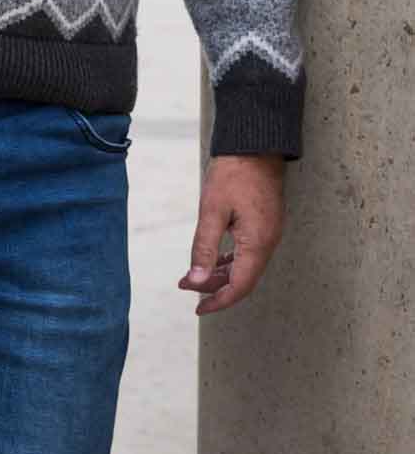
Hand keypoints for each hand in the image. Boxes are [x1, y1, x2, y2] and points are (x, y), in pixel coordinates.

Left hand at [179, 155, 285, 314]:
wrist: (256, 143)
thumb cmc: (234, 173)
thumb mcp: (212, 210)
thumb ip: (204, 247)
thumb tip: (196, 282)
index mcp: (258, 243)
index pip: (240, 286)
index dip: (219, 301)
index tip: (199, 309)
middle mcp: (267, 242)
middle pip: (243, 278)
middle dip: (214, 287)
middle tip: (185, 287)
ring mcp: (268, 232)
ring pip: (245, 265)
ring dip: (220, 273)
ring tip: (193, 275)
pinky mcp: (264, 223)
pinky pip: (248, 251)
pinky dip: (229, 259)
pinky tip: (212, 259)